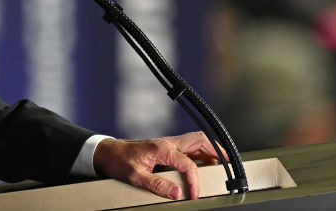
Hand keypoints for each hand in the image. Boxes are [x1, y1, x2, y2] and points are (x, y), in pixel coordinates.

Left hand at [92, 132, 220, 200]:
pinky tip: (203, 164)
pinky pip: (187, 148)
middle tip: (228, 163)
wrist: (106, 153)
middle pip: (199, 140)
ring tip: (220, 164)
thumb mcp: (135, 176)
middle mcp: (167, 143)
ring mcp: (166, 144)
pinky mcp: (164, 148)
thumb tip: (177, 193)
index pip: (188, 164)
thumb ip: (157, 185)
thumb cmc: (118, 161)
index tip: (195, 194)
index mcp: (162, 148)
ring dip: (209, 151)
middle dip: (216, 151)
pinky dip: (199, 154)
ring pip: (195, 142)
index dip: (195, 181)